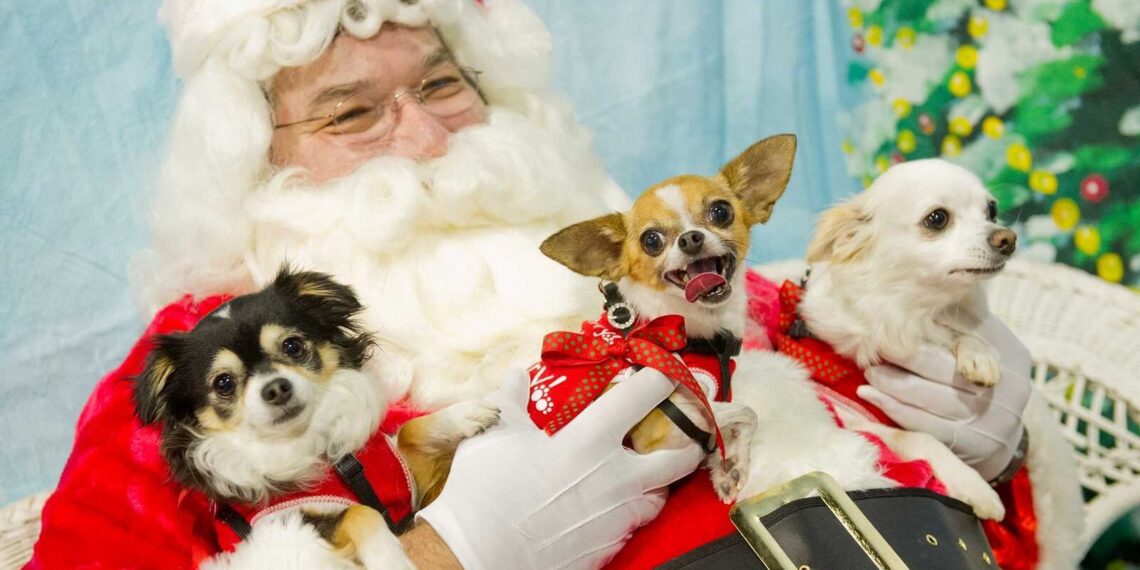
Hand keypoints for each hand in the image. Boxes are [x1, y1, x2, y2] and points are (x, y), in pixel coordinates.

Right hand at [417, 367, 703, 569]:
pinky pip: (633, 525)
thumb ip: (512, 401)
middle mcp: (615, 478)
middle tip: (690, 431)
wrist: (479, 557)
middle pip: (677, 457)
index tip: (668, 367)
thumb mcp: (494, 434)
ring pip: (660, 496)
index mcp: (589, 441)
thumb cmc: (485, 492)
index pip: (642, 396)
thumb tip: (517, 377)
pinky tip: (614, 506)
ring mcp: (616, 517)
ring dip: (661, 480)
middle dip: (691, 441)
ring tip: (651, 471)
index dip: (662, 376)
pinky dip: (631, 511)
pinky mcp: (609, 547)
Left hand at [857, 312, 1031, 481]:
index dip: (929, 322)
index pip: (968, 330)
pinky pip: (925, 423)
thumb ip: (961, 324)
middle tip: (873, 345)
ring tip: (869, 370)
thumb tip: (922, 287)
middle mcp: (1007, 385)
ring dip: (892, 382)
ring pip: (931, 396)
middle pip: (946, 366)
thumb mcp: (984, 349)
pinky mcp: (974, 444)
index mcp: (1009, 352)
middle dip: (905, 355)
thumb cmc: (979, 383)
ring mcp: (993, 417)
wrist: (1003, 441)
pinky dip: (893, 407)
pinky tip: (870, 394)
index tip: (895, 314)